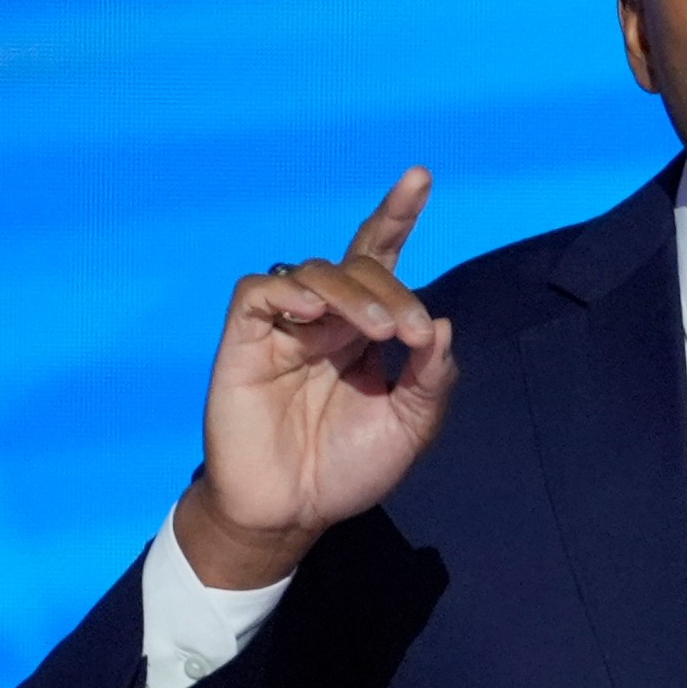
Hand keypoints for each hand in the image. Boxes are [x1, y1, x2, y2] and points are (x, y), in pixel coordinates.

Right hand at [175, 166, 457, 587]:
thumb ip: (430, 376)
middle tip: (411, 333)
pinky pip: (260, 291)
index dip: (396, 215)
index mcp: (364, 329)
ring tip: (379, 331)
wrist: (292, 512)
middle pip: (358, 266)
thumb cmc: (348, 469)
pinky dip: (290, 290)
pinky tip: (314, 312)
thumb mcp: (410, 425)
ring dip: (355, 292)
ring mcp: (284, 326)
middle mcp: (325, 318)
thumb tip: (443, 325)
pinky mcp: (243, 341)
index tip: (420, 175)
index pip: (380, 258)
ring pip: (315, 270)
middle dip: (392, 290)